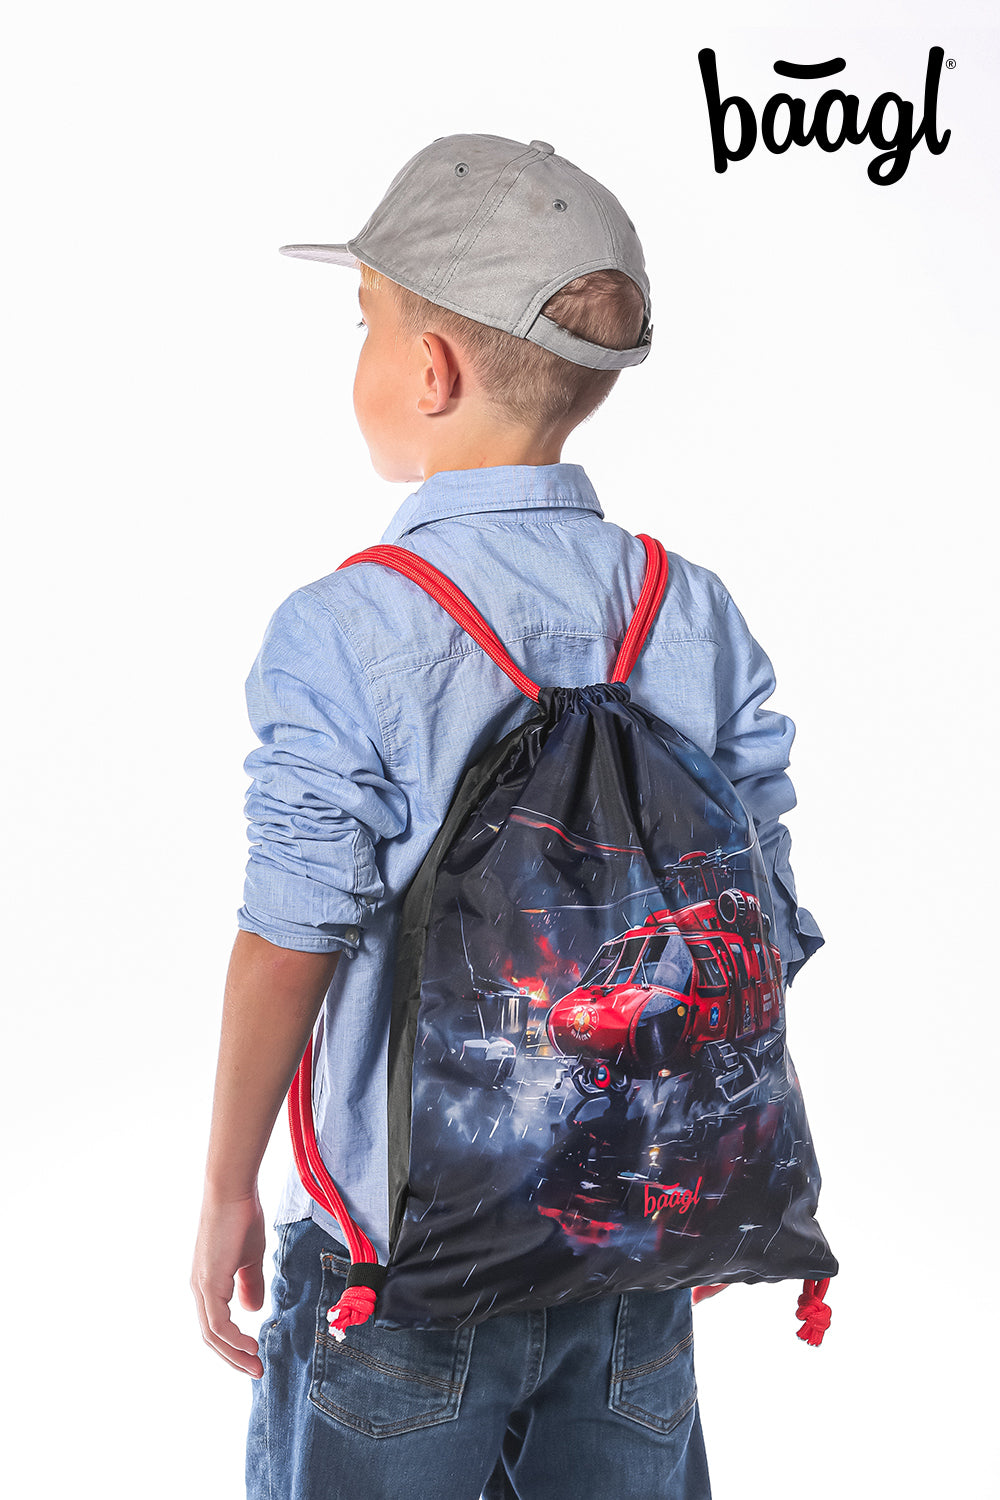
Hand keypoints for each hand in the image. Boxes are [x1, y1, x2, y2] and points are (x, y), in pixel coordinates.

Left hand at [191, 1190, 267, 1376]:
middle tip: (256, 1371)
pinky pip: (218, 1322)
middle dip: (233, 1358)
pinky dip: (234, 1338)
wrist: (232, 1192)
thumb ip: (250, 1284)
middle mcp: (198, 1288)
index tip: (255, 1356)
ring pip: (212, 1334)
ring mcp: (201, 1286)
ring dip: (234, 1354)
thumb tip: (251, 1310)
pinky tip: (250, 1344)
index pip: (215, 1325)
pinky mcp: (208, 1282)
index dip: (233, 1344)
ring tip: (255, 1365)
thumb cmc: (242, 1218)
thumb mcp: (250, 1258)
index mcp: (207, 1283)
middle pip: (210, 1336)